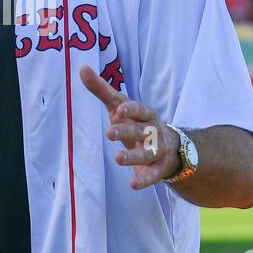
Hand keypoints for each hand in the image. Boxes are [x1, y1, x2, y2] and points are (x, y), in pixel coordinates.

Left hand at [79, 65, 179, 189]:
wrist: (171, 147)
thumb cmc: (137, 122)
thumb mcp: (120, 106)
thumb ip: (102, 89)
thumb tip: (81, 68)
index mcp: (145, 114)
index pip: (140, 109)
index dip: (131, 109)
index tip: (119, 110)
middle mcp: (153, 131)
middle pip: (141, 131)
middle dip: (127, 131)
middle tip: (109, 132)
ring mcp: (157, 150)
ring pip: (147, 154)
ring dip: (133, 156)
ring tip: (117, 158)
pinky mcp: (158, 169)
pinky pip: (153, 175)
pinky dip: (144, 179)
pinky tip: (133, 184)